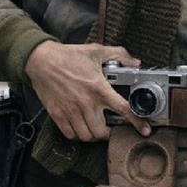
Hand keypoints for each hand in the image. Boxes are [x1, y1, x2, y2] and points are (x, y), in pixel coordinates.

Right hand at [25, 41, 150, 141]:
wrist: (41, 60)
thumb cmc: (68, 56)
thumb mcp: (97, 50)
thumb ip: (120, 55)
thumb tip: (135, 62)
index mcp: (99, 88)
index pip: (123, 109)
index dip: (137, 122)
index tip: (145, 130)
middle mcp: (86, 103)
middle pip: (102, 132)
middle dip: (110, 133)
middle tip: (112, 128)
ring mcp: (71, 110)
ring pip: (87, 136)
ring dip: (94, 136)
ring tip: (97, 129)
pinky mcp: (57, 114)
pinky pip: (70, 134)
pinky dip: (77, 135)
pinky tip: (81, 127)